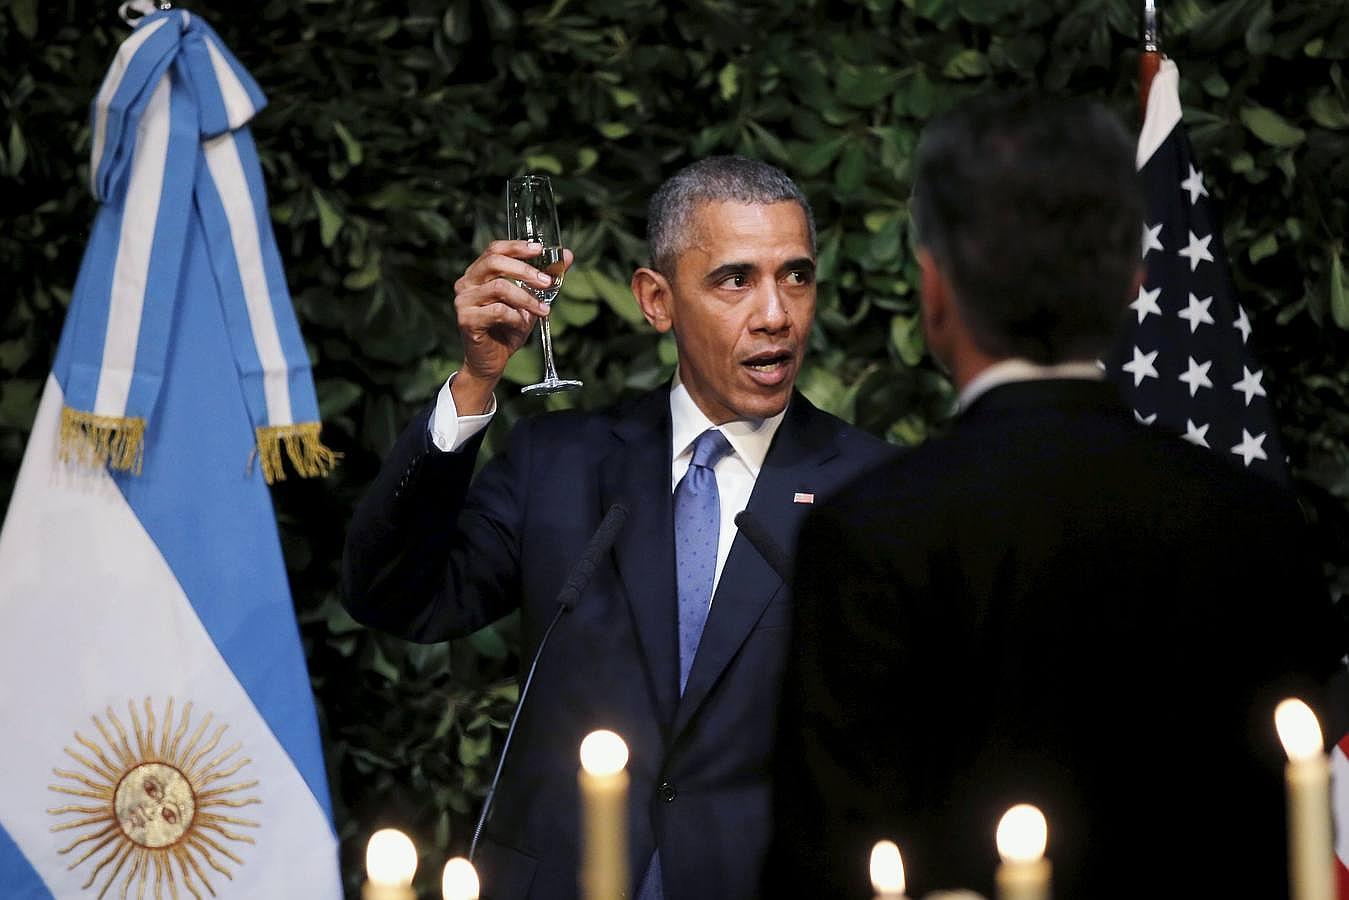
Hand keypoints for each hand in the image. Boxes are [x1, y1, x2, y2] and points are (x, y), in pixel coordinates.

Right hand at [451, 240, 573, 413]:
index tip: (539, 249)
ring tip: (543, 311)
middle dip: (525, 270)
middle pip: (494, 262)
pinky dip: (515, 317)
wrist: (491, 362)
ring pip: (499, 287)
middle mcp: (466, 283)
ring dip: (526, 299)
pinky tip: (521, 325)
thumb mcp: (530, 301)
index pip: (494, 250)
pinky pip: (498, 311)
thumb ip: (545, 279)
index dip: (517, 246)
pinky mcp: (466, 319)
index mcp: (478, 274)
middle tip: (547, 282)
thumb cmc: (507, 329)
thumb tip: (567, 256)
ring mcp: (464, 301)